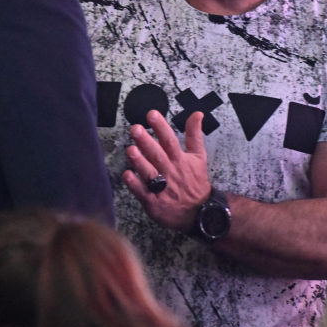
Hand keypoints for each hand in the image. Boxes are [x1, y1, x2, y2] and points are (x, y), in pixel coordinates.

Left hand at [124, 110, 211, 231]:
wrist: (199, 212)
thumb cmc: (195, 181)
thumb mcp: (198, 156)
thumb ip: (194, 134)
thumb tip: (197, 114)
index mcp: (180, 159)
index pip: (170, 140)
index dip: (161, 127)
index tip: (152, 114)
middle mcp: (170, 172)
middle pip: (157, 155)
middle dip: (146, 141)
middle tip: (135, 129)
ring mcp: (162, 188)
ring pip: (149, 173)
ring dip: (139, 161)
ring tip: (130, 149)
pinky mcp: (154, 202)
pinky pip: (143, 192)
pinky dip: (135, 184)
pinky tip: (126, 174)